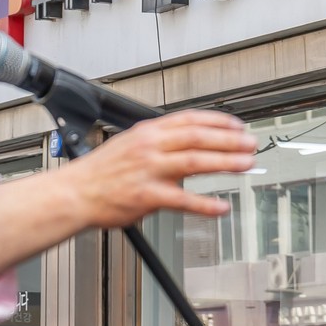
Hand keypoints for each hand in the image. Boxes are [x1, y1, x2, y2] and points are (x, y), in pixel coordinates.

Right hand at [61, 112, 255, 228]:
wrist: (74, 193)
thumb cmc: (101, 173)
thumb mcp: (130, 145)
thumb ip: (159, 144)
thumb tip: (187, 146)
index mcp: (148, 132)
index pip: (190, 119)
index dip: (218, 122)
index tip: (238, 126)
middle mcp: (150, 147)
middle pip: (198, 137)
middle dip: (229, 139)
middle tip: (250, 144)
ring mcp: (149, 170)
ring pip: (195, 161)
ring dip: (224, 162)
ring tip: (245, 165)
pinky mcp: (146, 196)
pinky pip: (182, 200)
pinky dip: (204, 204)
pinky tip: (221, 206)